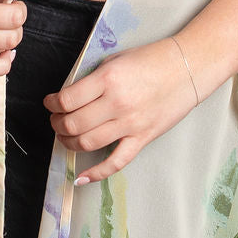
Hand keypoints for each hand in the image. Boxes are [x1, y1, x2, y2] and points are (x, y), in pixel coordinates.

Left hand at [43, 38, 198, 184]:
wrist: (188, 67)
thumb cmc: (152, 59)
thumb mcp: (116, 60)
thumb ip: (93, 79)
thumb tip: (70, 96)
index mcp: (108, 79)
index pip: (67, 99)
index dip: (52, 104)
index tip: (50, 103)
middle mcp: (117, 103)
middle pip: (73, 124)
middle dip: (57, 124)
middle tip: (56, 120)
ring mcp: (131, 123)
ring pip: (88, 143)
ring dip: (69, 143)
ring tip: (65, 137)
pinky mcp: (143, 137)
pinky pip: (116, 161)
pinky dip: (97, 173)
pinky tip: (81, 177)